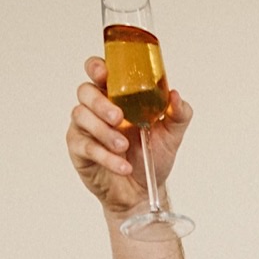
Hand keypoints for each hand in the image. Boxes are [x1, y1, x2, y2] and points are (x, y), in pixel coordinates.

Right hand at [66, 56, 191, 216]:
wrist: (144, 191)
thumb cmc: (152, 156)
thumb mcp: (172, 134)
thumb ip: (178, 113)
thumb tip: (175, 96)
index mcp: (118, 95)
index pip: (99, 71)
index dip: (98, 67)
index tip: (105, 73)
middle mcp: (98, 108)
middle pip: (85, 91)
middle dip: (100, 102)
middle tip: (119, 116)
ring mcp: (86, 128)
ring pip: (81, 116)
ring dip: (103, 131)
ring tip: (122, 146)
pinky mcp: (79, 149)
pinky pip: (86, 146)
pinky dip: (105, 156)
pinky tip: (122, 165)